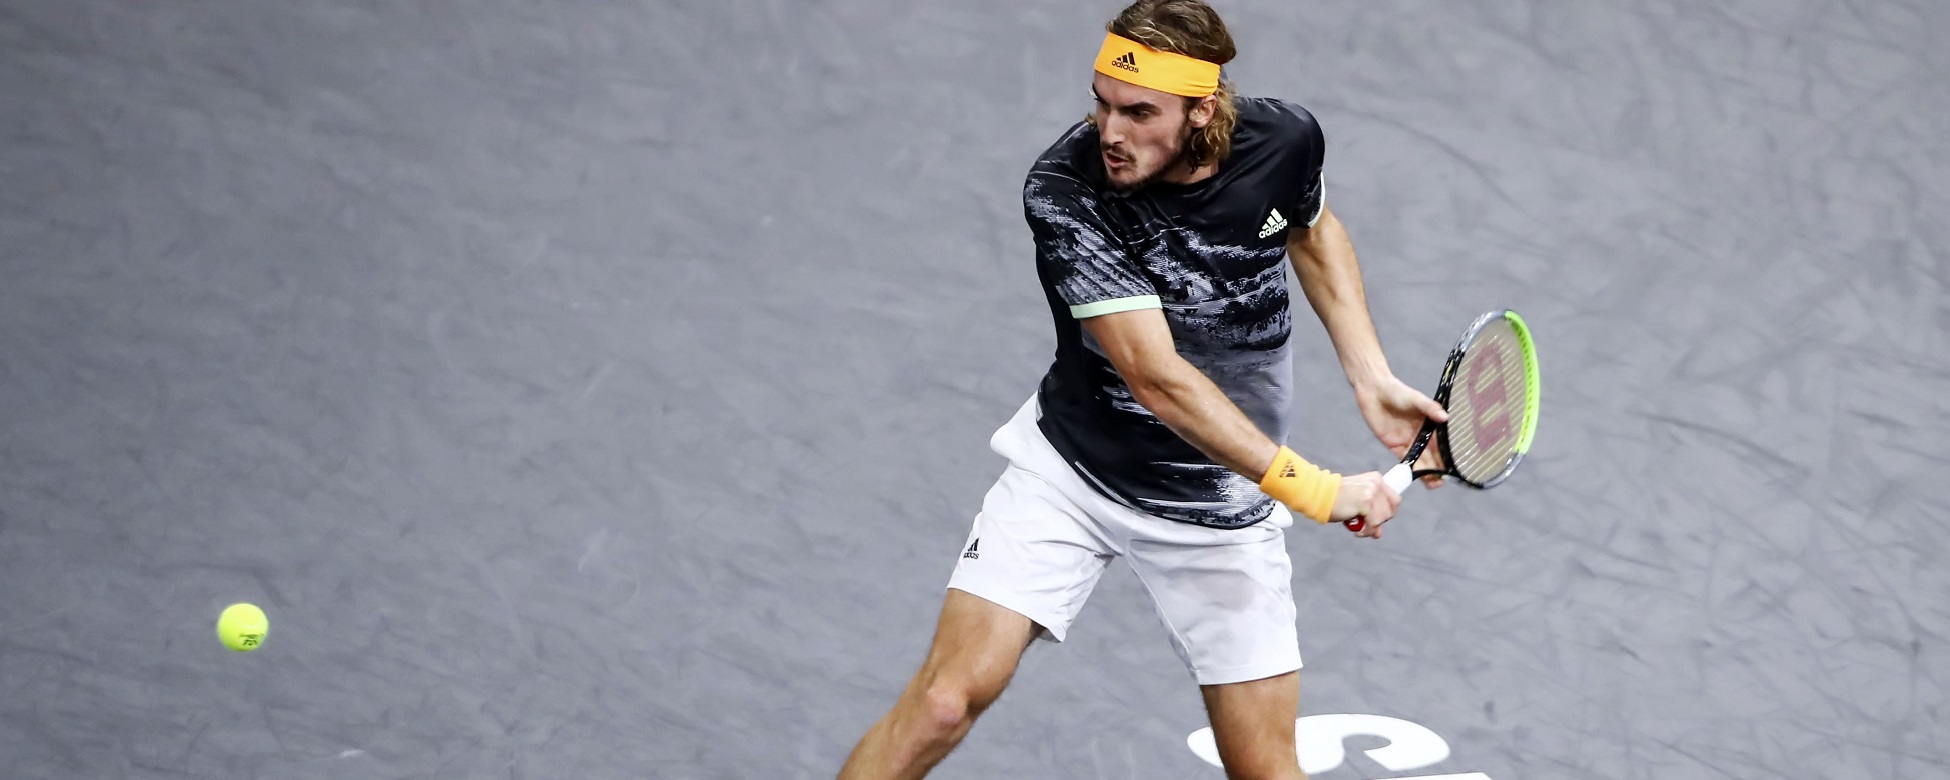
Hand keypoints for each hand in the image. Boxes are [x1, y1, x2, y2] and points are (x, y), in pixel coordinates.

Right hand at [1331, 471, 1400, 538]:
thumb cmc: (1335, 498)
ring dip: (1371, 528)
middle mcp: (1376, 484)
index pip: (1394, 499)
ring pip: (1383, 519)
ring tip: (1358, 529)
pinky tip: (1356, 531)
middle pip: (1391, 511)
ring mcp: (1371, 492)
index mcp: (1376, 479)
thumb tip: (1378, 533)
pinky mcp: (1366, 502)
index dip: (1388, 512)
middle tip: (1367, 527)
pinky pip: (1373, 524)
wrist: (1319, 494)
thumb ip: (1370, 512)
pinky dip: (1366, 531)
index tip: (1378, 520)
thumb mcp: (1357, 501)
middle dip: (1380, 522)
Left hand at [1355, 374, 1448, 488]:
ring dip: (1426, 473)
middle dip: (1437, 468)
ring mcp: (1408, 441)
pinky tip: (1416, 479)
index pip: (1441, 443)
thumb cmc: (1396, 391)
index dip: (1447, 455)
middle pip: (1432, 455)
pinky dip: (1410, 470)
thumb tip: (1445, 418)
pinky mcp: (1394, 445)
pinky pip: (1404, 460)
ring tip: (1433, 484)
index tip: (1452, 467)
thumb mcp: (1415, 398)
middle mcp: (1421, 435)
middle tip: (1442, 481)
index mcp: (1430, 424)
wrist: (1373, 390)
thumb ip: (1429, 408)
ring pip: (1420, 461)